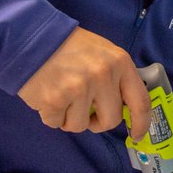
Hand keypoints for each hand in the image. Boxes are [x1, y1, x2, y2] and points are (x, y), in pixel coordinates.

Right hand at [17, 27, 148, 135]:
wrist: (30, 37)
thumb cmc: (67, 45)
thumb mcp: (102, 52)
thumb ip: (117, 76)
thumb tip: (126, 106)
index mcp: (120, 63)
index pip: (140, 102)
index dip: (141, 123)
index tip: (136, 135)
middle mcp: (103, 75)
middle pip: (111, 120)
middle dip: (97, 123)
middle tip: (85, 113)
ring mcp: (79, 89)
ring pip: (81, 125)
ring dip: (70, 117)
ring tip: (62, 96)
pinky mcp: (55, 100)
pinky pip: (58, 124)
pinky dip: (52, 116)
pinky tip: (48, 96)